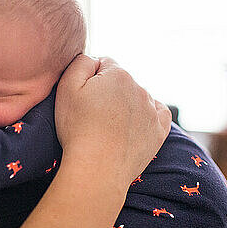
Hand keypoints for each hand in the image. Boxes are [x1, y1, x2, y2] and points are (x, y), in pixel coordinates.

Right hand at [55, 54, 171, 187]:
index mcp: (119, 74)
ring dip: (125, 104)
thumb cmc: (77, 128)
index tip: (82, 98)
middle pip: (121, 81)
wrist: (97, 168)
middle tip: (91, 114)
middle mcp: (140, 88)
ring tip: (107, 126)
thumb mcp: (67, 86)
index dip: (89, 79)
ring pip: (137, 97)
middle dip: (108, 91)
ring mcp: (152, 111)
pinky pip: (159, 113)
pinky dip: (148, 114)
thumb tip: (94, 59)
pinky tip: (136, 122)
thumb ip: (81, 62)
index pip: (104, 64)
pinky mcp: (158, 132)